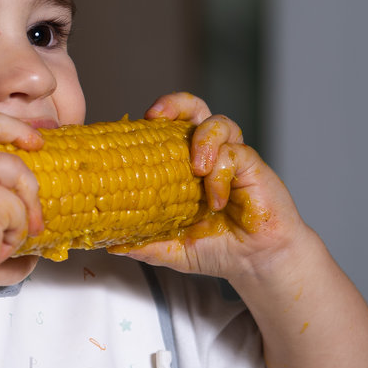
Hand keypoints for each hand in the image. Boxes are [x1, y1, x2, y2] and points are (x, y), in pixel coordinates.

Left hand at [113, 92, 313, 283]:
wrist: (256, 263)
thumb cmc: (217, 248)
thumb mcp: (172, 249)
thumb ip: (145, 244)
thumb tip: (111, 244)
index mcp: (184, 166)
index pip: (167, 129)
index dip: (152, 120)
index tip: (135, 124)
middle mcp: (208, 155)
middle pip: (194, 108)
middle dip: (175, 103)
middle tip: (157, 117)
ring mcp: (231, 159)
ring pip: (218, 122)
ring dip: (203, 140)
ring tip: (196, 168)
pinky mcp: (253, 167)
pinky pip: (235, 154)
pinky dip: (221, 174)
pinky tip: (217, 200)